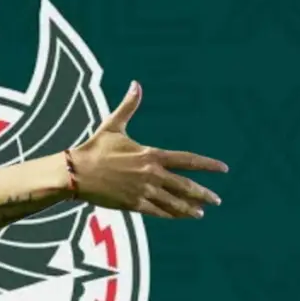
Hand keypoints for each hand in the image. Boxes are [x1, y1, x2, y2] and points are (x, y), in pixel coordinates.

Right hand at [69, 81, 227, 217]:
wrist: (76, 173)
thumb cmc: (94, 148)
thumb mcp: (113, 125)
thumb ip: (128, 106)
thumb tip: (136, 84)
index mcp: (151, 155)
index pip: (188, 160)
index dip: (208, 165)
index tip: (223, 169)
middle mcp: (151, 174)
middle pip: (185, 186)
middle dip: (204, 194)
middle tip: (217, 200)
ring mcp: (143, 191)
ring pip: (173, 202)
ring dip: (189, 208)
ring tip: (201, 213)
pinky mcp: (133, 204)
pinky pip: (157, 211)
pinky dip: (170, 214)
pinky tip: (179, 217)